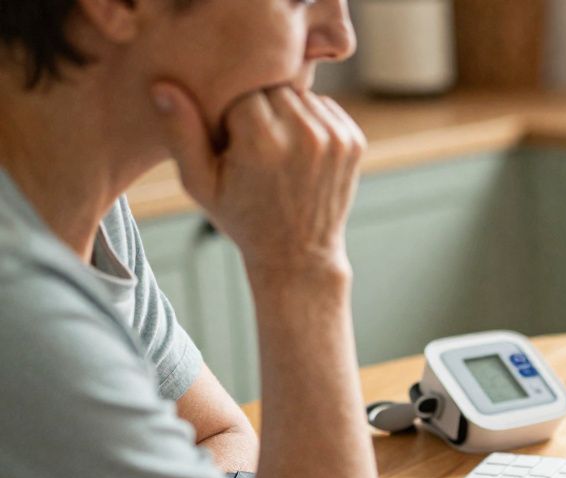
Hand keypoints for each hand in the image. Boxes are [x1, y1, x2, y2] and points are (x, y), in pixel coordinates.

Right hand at [150, 82, 365, 279]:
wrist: (299, 254)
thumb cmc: (242, 219)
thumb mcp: (200, 184)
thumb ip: (180, 133)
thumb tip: (163, 87)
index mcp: (262, 142)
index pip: (240, 90)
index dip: (231, 115)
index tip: (233, 142)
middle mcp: (303, 135)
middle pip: (273, 87)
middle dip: (261, 109)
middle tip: (255, 145)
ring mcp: (334, 138)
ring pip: (300, 94)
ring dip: (287, 112)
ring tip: (278, 150)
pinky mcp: (354, 141)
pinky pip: (325, 106)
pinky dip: (311, 120)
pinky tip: (300, 151)